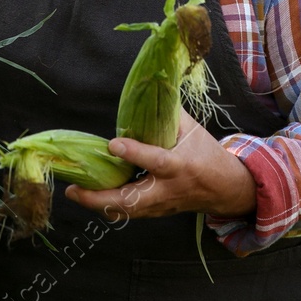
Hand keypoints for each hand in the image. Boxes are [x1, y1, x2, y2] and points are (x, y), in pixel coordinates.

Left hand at [65, 111, 256, 219]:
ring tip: (75, 192)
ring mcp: (161, 205)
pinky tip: (90, 196)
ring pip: (127, 211)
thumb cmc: (206, 153)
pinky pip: (128, 212)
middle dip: (101, 198)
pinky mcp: (155, 212)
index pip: (156, 161)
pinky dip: (108, 206)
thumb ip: (166, 113)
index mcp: (181, 165)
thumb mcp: (192, 129)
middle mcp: (169, 189)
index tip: (112, 144)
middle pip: (132, 200)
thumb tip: (146, 88)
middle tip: (74, 189)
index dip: (134, 153)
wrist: (225, 189)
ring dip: (98, 204)